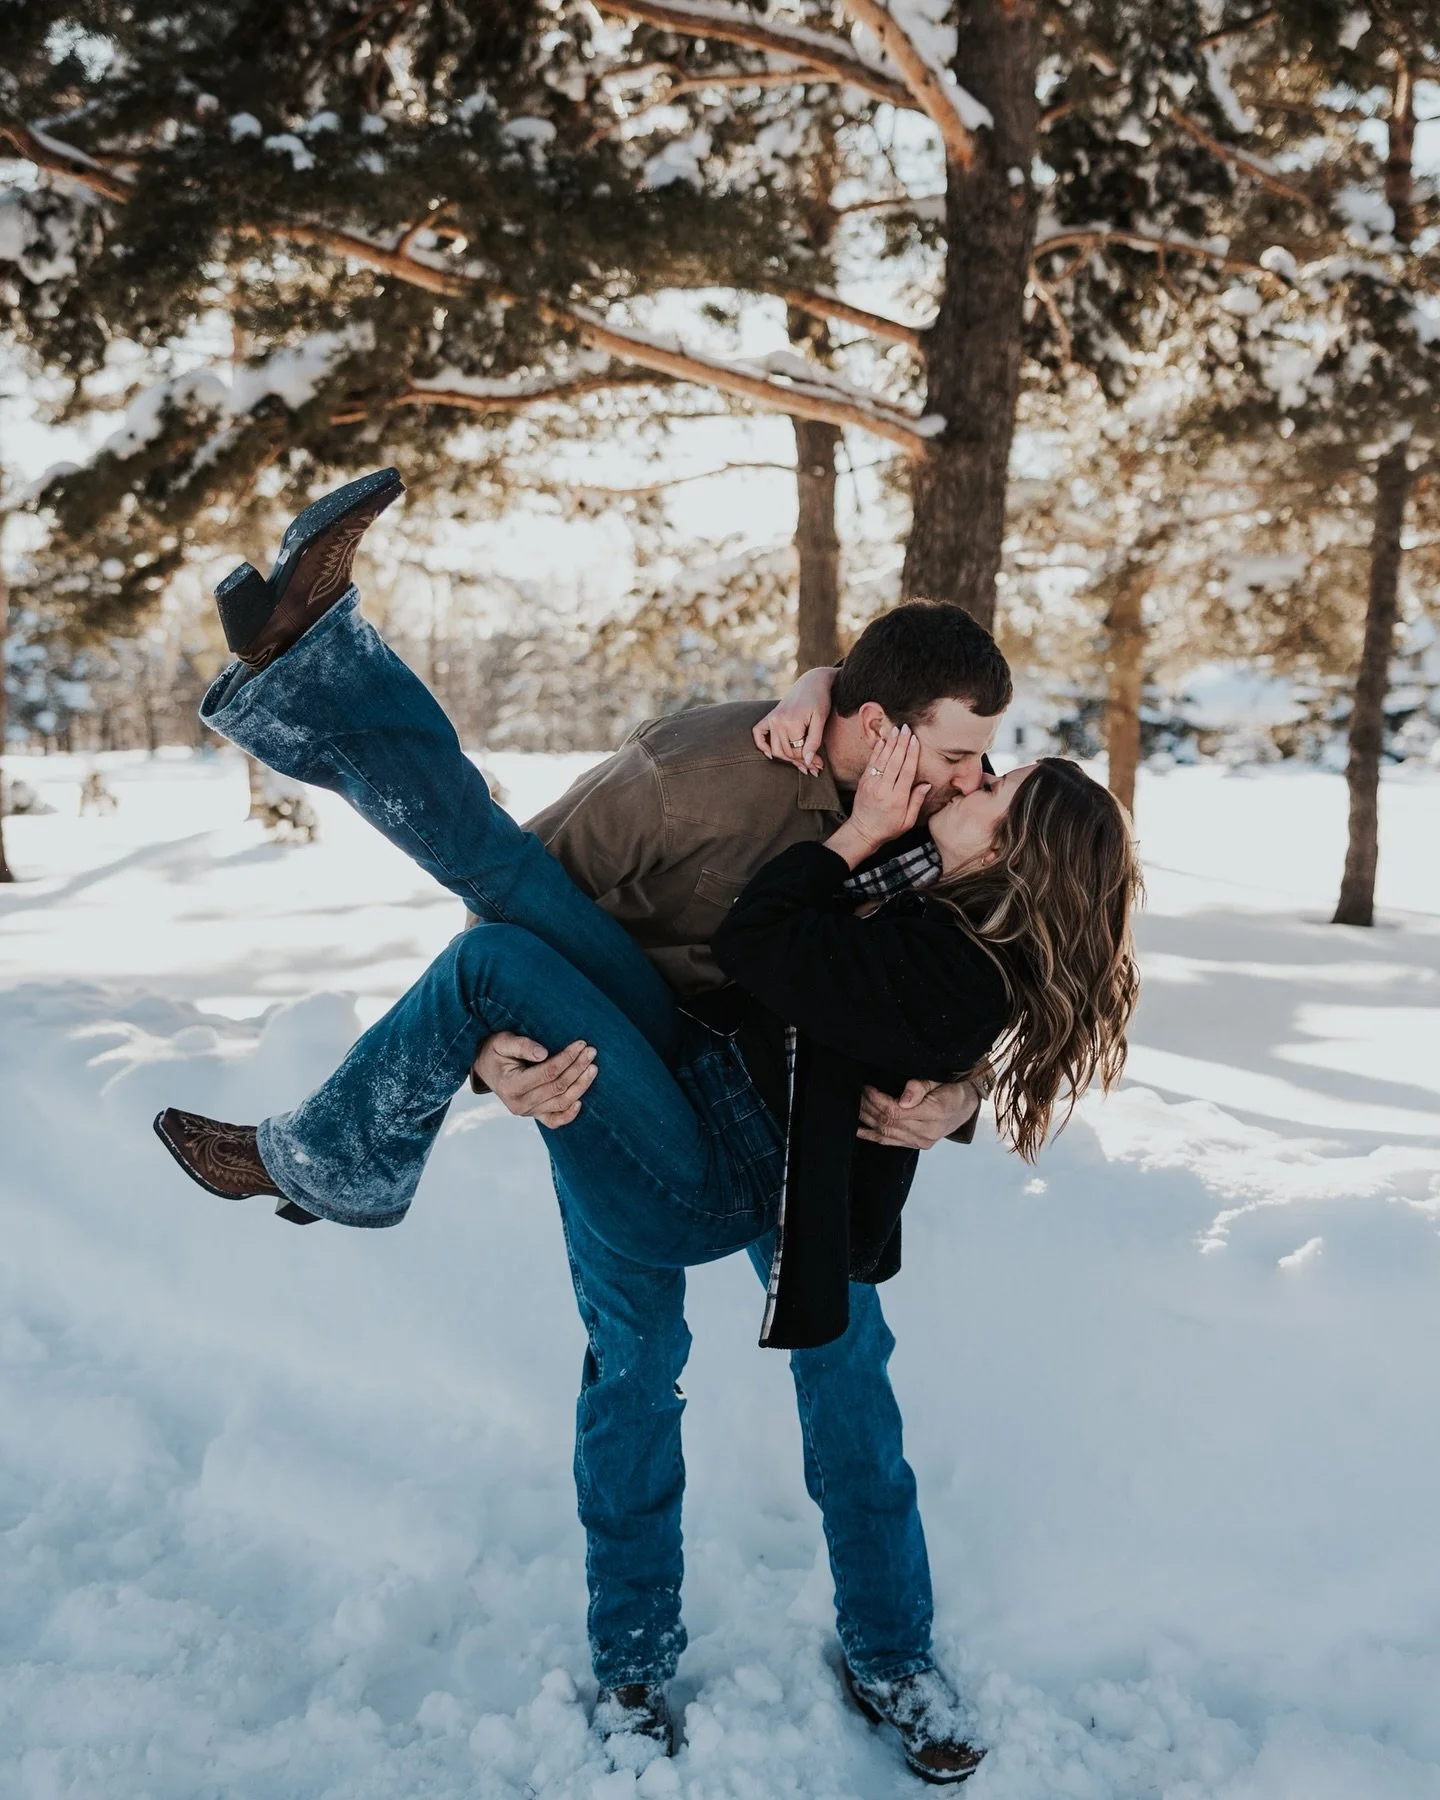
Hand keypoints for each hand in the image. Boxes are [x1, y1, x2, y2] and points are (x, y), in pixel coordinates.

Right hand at [471, 1032, 596, 1127]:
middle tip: (592, 1052)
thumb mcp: (502, 1042)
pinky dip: (569, 1115)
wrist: (485, 1068)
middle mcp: (520, 1104)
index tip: (581, 1044)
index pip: (548, 1073)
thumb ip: (522, 1045)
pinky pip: (554, 1121)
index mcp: (511, 1085)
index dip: (567, 1059)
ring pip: (561, 1103)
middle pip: (558, 1087)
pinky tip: (581, 1101)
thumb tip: (544, 1053)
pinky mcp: (533, 1115)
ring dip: (580, 1086)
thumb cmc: (494, 1052)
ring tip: (593, 1068)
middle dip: (578, 1068)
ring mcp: (527, 1112)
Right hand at [752, 666, 835, 773]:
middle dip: (800, 762)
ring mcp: (772, 718)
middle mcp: (777, 721)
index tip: (820, 767)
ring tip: (803, 765)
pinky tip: (770, 755)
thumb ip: (814, 741)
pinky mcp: (770, 716)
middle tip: (815, 769)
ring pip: (775, 749)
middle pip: (786, 752)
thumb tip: (808, 762)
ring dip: (787, 759)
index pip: (797, 752)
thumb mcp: (821, 720)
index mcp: (790, 722)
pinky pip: (758, 733)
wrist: (813, 682)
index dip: (809, 761)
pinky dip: (762, 745)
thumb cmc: (820, 700)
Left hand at [840, 724, 928, 856]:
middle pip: (894, 761)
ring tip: (896, 730)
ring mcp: (872, 784)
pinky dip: (877, 751)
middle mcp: (883, 789)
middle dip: (901, 743)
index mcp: (897, 798)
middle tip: (907, 728)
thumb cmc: (888, 828)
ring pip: (882, 760)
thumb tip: (926, 784)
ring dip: (890, 743)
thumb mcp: (907, 821)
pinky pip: (872, 763)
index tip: (915, 741)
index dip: (911, 755)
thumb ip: (916, 801)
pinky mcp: (864, 782)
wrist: (862, 831)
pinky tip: (883, 741)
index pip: (906, 772)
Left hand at [857, 1078, 979, 1148]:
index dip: (877, 1100)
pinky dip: (871, 1136)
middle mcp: (927, 1132)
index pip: (896, 1111)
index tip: (867, 1088)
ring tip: (856, 1104)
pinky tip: (857, 1129)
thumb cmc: (952, 1090)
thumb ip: (919, 1087)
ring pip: (886, 1132)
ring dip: (867, 1119)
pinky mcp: (916, 1145)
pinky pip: (889, 1142)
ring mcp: (921, 1141)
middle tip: (857, 1092)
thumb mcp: (939, 1081)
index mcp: (934, 1113)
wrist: (965, 1107)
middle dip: (869, 1107)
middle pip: (888, 1122)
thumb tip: (902, 1100)